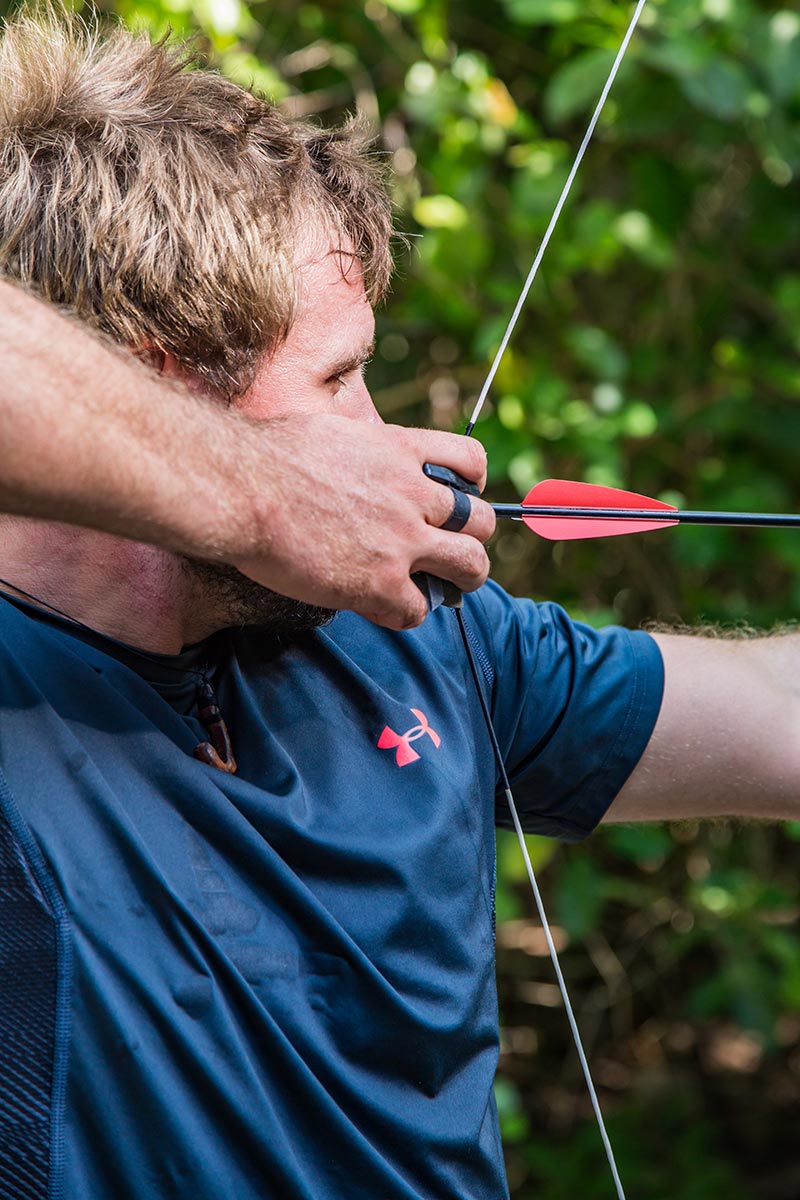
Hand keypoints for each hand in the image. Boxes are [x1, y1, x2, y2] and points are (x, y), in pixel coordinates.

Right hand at [229, 414, 494, 628]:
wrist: (240, 486)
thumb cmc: (266, 456)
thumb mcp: (333, 433)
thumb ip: (364, 452)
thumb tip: (360, 462)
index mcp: (400, 451)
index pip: (471, 461)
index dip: (473, 484)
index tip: (458, 498)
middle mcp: (413, 494)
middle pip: (481, 522)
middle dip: (472, 540)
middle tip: (448, 555)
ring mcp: (402, 541)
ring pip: (470, 568)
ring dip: (458, 581)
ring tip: (435, 588)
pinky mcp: (380, 584)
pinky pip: (418, 610)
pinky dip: (404, 612)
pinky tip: (379, 606)